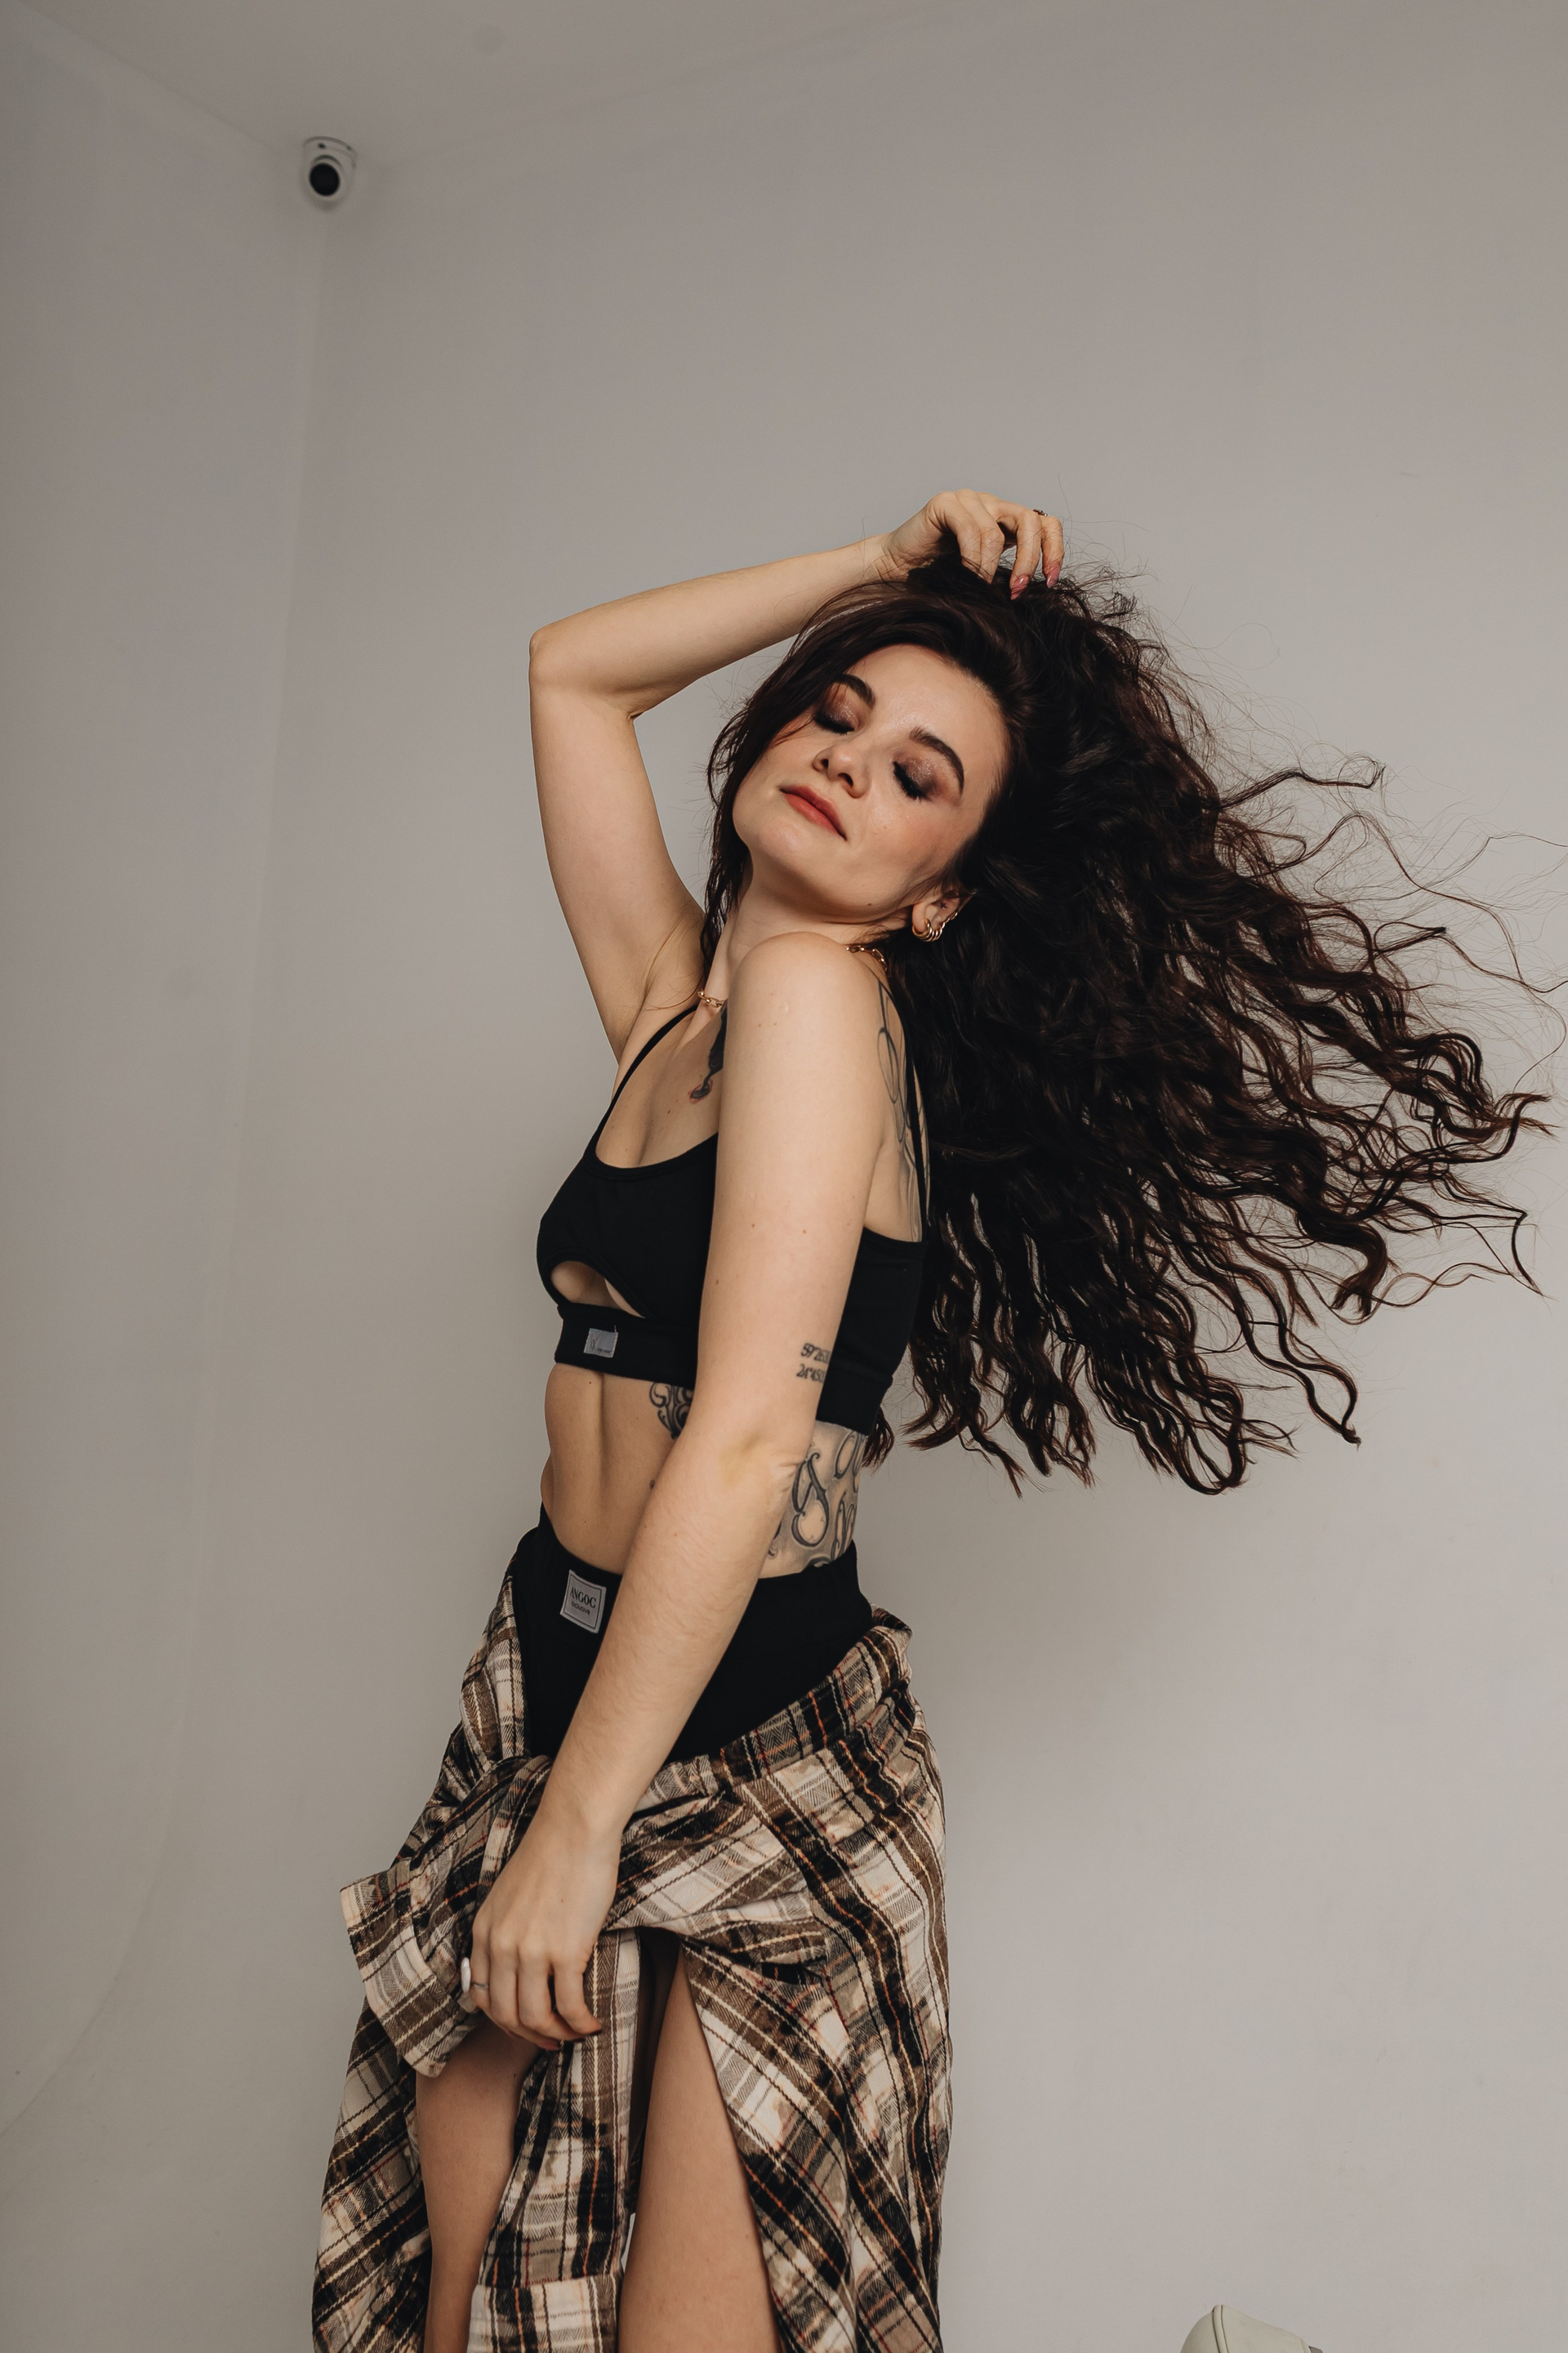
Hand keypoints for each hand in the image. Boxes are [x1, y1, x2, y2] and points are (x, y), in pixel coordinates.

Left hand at [467, 1796, 620, 2045]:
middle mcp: (501, 1946)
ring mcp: (531, 1952)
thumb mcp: (508, 1894)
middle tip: (551, 2041)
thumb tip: (519, 1964)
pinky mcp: (565, 1952)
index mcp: (484, 1931)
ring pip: (536, 2018)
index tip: (524, 2025)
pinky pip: (569, 2007)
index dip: (503, 2020)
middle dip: (529, 2035)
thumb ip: (505, 1928)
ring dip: (557, 2035)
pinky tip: (593, 2022)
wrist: (575, 1828)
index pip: (481, 1996)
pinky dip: (581, 2023)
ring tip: (576, 2032)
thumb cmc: (551, 1854)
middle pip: (506, 2015)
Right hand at [876, 489, 1063, 596]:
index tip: (1051, 581)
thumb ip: (1009, 572)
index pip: (1045, 523)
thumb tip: (1040, 591)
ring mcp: (968, 499)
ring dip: (992, 567)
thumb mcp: (986, 574)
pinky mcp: (945, 502)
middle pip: (1030, 521)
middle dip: (1029, 559)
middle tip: (1018, 590)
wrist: (897, 568)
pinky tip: (966, 575)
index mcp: (1006, 520)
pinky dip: (972, 558)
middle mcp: (991, 504)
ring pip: (997, 531)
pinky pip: (970, 529)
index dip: (1054, 550)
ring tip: (983, 588)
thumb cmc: (938, 575)